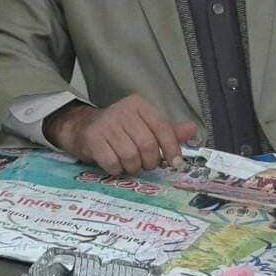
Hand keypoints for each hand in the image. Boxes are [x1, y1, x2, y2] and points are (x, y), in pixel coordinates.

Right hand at [42, 94, 196, 175]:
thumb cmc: (120, 129)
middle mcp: (123, 111)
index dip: (172, 148)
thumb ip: (168, 130)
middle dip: (151, 161)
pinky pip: (112, 163)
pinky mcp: (93, 138)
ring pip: (131, 156)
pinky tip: (115, 164)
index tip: (176, 163)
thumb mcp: (144, 125)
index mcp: (139, 105)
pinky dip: (117, 170)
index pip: (162, 127)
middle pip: (147, 145)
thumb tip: (192, 130)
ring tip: (130, 164)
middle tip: (146, 165)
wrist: (83, 127)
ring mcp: (106, 124)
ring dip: (133, 167)